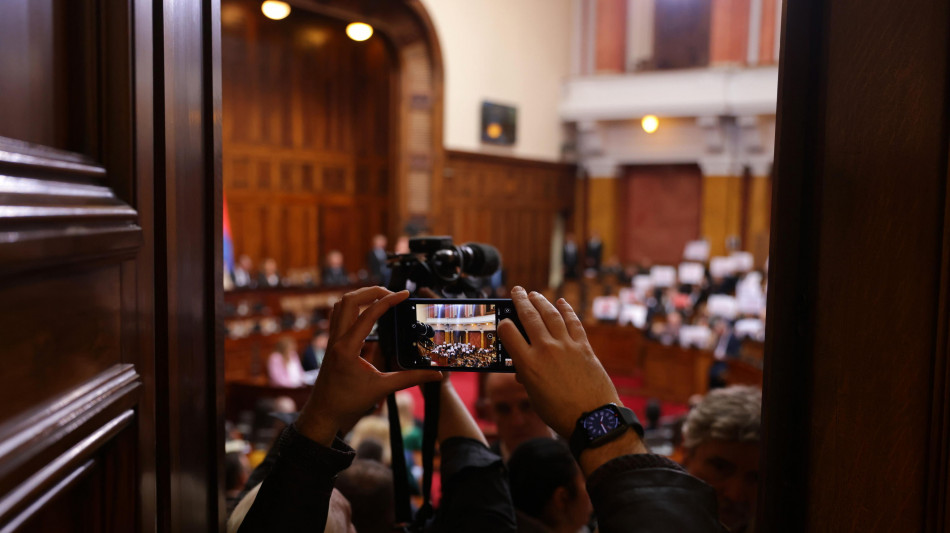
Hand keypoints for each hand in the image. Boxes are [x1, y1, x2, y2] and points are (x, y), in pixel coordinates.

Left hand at [296, 287, 441, 445]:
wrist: (323, 413)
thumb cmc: (348, 402)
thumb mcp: (383, 388)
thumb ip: (411, 378)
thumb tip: (436, 375)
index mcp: (348, 348)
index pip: (369, 314)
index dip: (389, 300)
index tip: (404, 294)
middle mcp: (336, 339)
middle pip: (349, 300)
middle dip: (372, 291)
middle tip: (393, 293)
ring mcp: (331, 340)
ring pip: (340, 304)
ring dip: (360, 296)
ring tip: (381, 298)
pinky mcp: (331, 343)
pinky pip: (338, 315)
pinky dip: (352, 306)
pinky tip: (366, 312)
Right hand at [497, 287, 620, 437]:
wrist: (593, 418)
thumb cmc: (560, 413)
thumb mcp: (535, 396)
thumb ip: (527, 376)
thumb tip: (523, 368)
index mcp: (528, 364)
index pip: (508, 333)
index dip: (503, 324)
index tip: (503, 321)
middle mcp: (545, 349)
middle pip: (529, 317)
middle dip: (520, 301)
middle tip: (517, 291)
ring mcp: (566, 345)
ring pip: (551, 314)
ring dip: (541, 301)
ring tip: (534, 294)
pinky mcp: (584, 347)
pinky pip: (573, 322)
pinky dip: (567, 310)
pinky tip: (561, 303)